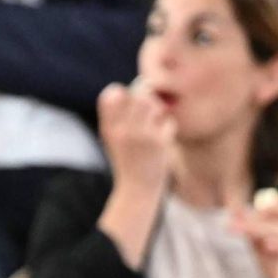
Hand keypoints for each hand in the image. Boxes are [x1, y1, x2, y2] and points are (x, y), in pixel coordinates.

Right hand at [98, 81, 174, 195]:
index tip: (127, 98)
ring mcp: (142, 137)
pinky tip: (164, 137)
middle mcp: (123, 130)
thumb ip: (115, 116)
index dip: (121, 91)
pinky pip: (168, 122)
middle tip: (150, 110)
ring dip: (159, 110)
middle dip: (147, 99)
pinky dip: (168, 127)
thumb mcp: (112, 139)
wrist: (137, 189)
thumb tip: (129, 88)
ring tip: (157, 120)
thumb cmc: (126, 161)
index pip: (110, 95)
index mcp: (108, 128)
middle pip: (138, 97)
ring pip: (155, 106)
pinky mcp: (160, 144)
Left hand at [232, 190, 277, 277]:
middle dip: (248, 223)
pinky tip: (268, 246)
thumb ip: (248, 225)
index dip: (259, 207)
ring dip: (259, 233)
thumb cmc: (271, 262)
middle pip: (270, 220)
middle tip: (229, 226)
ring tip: (246, 235)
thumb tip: (233, 210)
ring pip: (277, 233)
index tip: (238, 214)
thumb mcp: (257, 241)